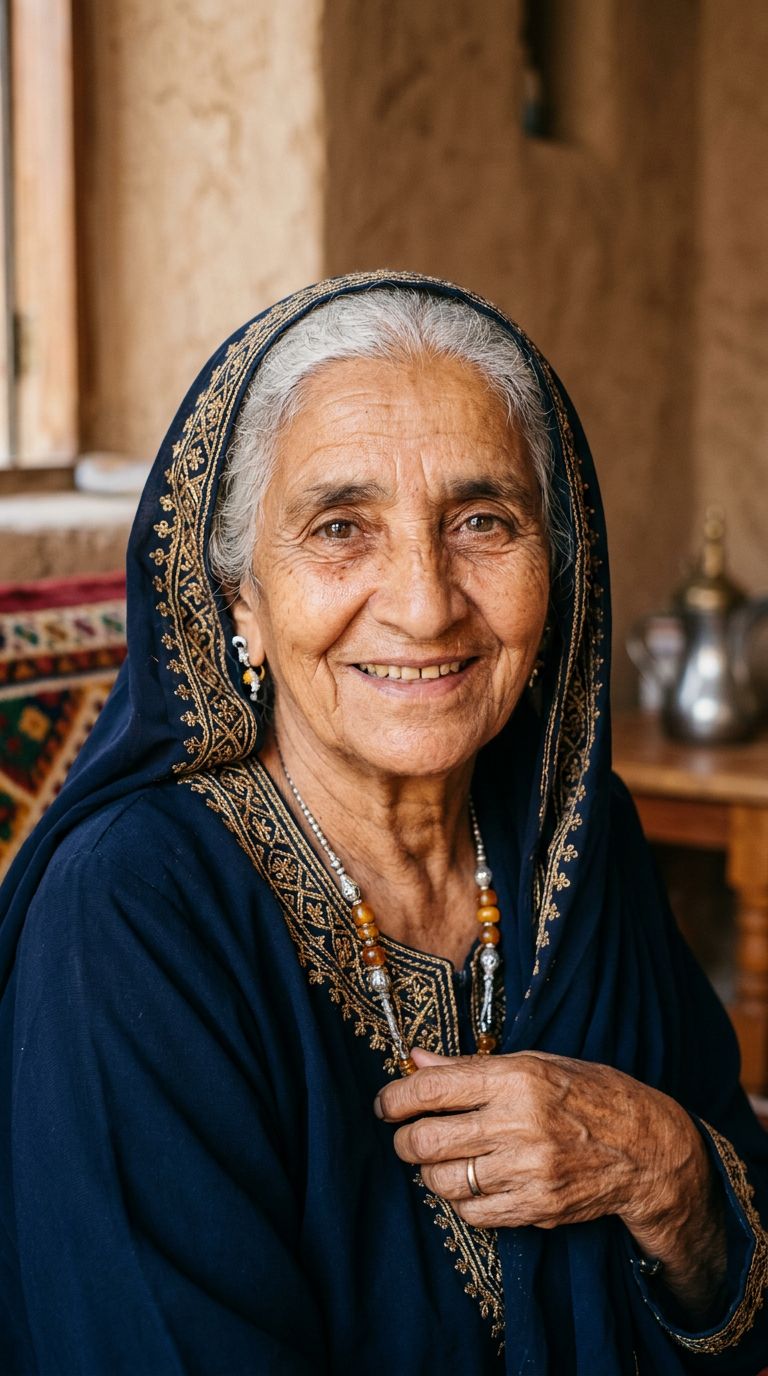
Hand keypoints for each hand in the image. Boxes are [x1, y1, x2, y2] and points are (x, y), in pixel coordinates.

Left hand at [375, 1048, 725, 1314]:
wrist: (647, 1149)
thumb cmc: (588, 1095)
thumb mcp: (533, 1063)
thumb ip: (470, 1066)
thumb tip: (416, 1060)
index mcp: (515, 1077)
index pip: (430, 1089)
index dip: (395, 1099)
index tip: (386, 1104)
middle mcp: (517, 1123)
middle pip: (427, 1141)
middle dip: (405, 1140)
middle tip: (408, 1136)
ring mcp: (527, 1170)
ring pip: (443, 1181)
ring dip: (430, 1173)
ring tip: (440, 1161)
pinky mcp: (535, 1208)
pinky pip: (472, 1214)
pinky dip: (460, 1201)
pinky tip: (471, 1183)